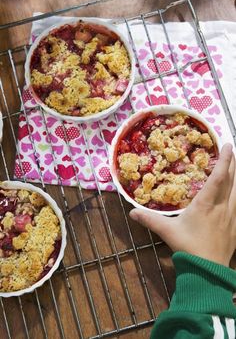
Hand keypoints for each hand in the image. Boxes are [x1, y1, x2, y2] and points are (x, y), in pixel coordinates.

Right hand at [130, 143, 235, 265]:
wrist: (207, 270)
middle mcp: (222, 207)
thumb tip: (131, 212)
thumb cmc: (188, 247)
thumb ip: (149, 220)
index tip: (228, 145)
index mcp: (206, 204)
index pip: (219, 177)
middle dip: (234, 164)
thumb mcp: (167, 231)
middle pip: (232, 181)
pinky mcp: (235, 226)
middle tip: (232, 150)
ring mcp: (231, 216)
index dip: (225, 160)